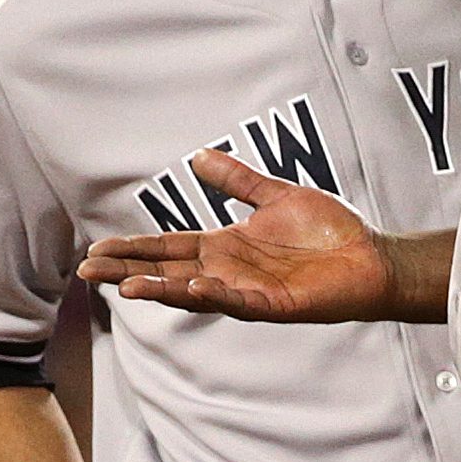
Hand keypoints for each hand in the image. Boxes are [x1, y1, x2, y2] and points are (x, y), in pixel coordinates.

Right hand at [75, 148, 398, 321]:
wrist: (371, 256)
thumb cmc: (328, 230)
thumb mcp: (274, 195)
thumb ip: (236, 180)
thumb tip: (198, 155)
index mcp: (223, 247)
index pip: (167, 248)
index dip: (134, 248)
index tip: (100, 248)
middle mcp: (227, 271)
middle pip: (166, 272)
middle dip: (128, 272)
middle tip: (90, 271)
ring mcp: (247, 291)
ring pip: (192, 291)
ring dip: (159, 289)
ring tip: (125, 287)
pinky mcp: (273, 305)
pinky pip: (237, 302)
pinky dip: (213, 296)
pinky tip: (190, 287)